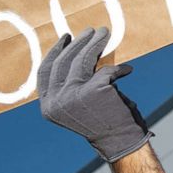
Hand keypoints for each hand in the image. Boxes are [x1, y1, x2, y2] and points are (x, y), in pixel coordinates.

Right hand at [38, 26, 150, 162]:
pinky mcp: (94, 90)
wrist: (119, 142)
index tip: (66, 37)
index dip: (55, 52)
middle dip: (78, 42)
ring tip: (104, 33)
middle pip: (64, 61)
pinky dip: (119, 69)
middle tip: (90, 30)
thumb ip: (69, 83)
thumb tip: (74, 49)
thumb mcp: (76, 102)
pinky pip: (107, 70)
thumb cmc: (100, 121)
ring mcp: (73, 95)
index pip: (45, 71)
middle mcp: (56, 101)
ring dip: (95, 43)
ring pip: (83, 60)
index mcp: (48, 106)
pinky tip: (127, 70)